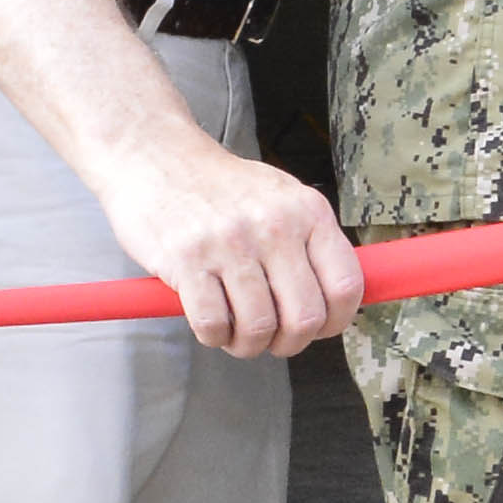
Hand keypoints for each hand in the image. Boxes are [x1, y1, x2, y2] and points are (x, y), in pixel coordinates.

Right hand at [100, 135, 365, 357]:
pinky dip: (214, 336)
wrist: (156, 157)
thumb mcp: (282, 198)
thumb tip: (338, 300)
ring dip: (247, 345)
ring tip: (237, 333)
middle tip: (272, 340)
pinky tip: (211, 323)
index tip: (318, 329)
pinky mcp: (187, 260)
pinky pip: (213, 325)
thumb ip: (311, 243)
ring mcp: (231, 243)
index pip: (346, 286)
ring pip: (258, 328)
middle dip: (290, 343)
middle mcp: (276, 227)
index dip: (335, 322)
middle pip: (304, 317)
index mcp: (309, 212)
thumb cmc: (222, 188)